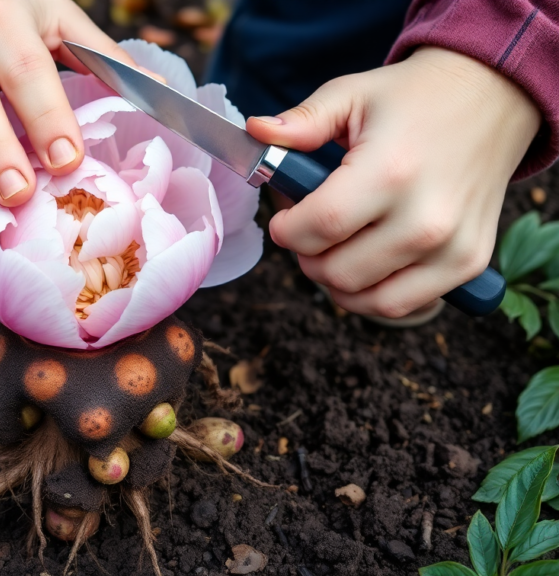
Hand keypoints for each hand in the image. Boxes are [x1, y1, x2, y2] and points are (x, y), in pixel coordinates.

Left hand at [247, 46, 541, 318]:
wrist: (495, 98)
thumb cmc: (414, 99)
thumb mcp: (352, 96)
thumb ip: (302, 121)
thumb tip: (255, 132)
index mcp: (391, 172)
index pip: (318, 228)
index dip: (287, 231)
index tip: (284, 220)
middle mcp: (426, 218)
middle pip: (335, 271)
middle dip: (307, 255)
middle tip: (311, 229)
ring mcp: (452, 247)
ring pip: (364, 298)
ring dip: (335, 281)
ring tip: (336, 247)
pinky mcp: (470, 264)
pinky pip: (402, 305)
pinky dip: (372, 295)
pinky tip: (365, 263)